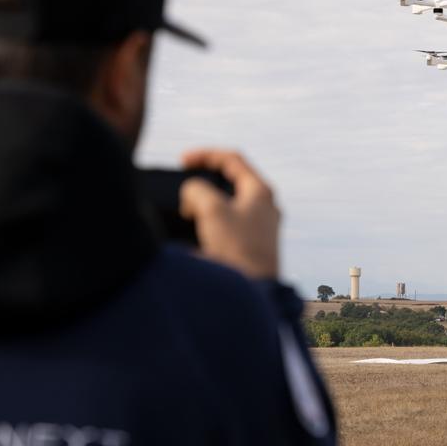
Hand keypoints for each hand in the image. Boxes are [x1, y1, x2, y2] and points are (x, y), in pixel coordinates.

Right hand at [178, 149, 279, 279]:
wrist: (254, 290)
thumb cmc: (237, 248)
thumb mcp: (212, 209)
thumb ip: (197, 190)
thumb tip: (192, 195)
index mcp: (260, 191)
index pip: (232, 159)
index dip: (205, 155)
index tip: (182, 161)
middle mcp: (264, 207)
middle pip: (231, 182)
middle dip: (203, 183)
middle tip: (184, 193)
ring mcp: (259, 227)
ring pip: (227, 205)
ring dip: (204, 205)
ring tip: (187, 214)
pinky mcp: (250, 246)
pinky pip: (226, 227)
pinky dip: (208, 224)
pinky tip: (195, 235)